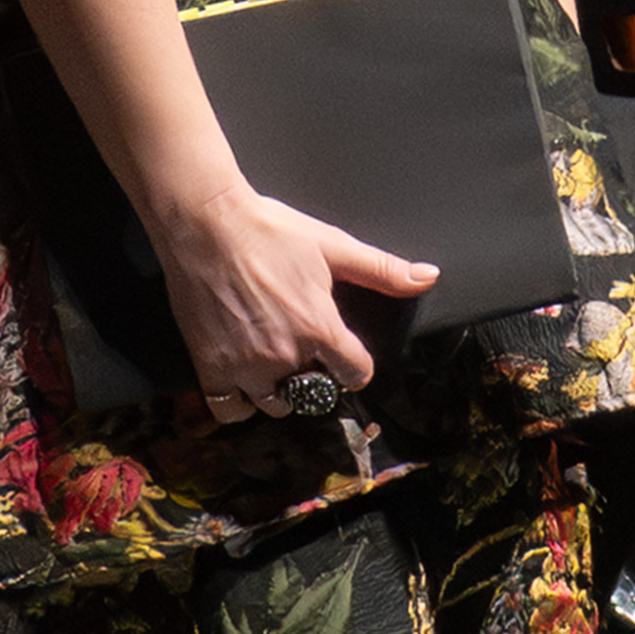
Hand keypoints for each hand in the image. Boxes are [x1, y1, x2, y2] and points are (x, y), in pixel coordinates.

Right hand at [160, 182, 441, 422]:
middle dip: (313, 375)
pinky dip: (239, 404)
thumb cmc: (268, 230)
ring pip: (275, 404)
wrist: (205, 223)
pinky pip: (230, 410)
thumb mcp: (332, 246)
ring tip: (273, 363)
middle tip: (301, 349)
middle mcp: (286, 355)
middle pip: (314, 391)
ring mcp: (246, 366)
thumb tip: (429, 277)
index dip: (354, 363)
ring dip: (279, 390)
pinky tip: (242, 384)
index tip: (343, 354)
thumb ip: (382, 269)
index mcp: (320, 328)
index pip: (356, 372)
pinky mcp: (212, 367)